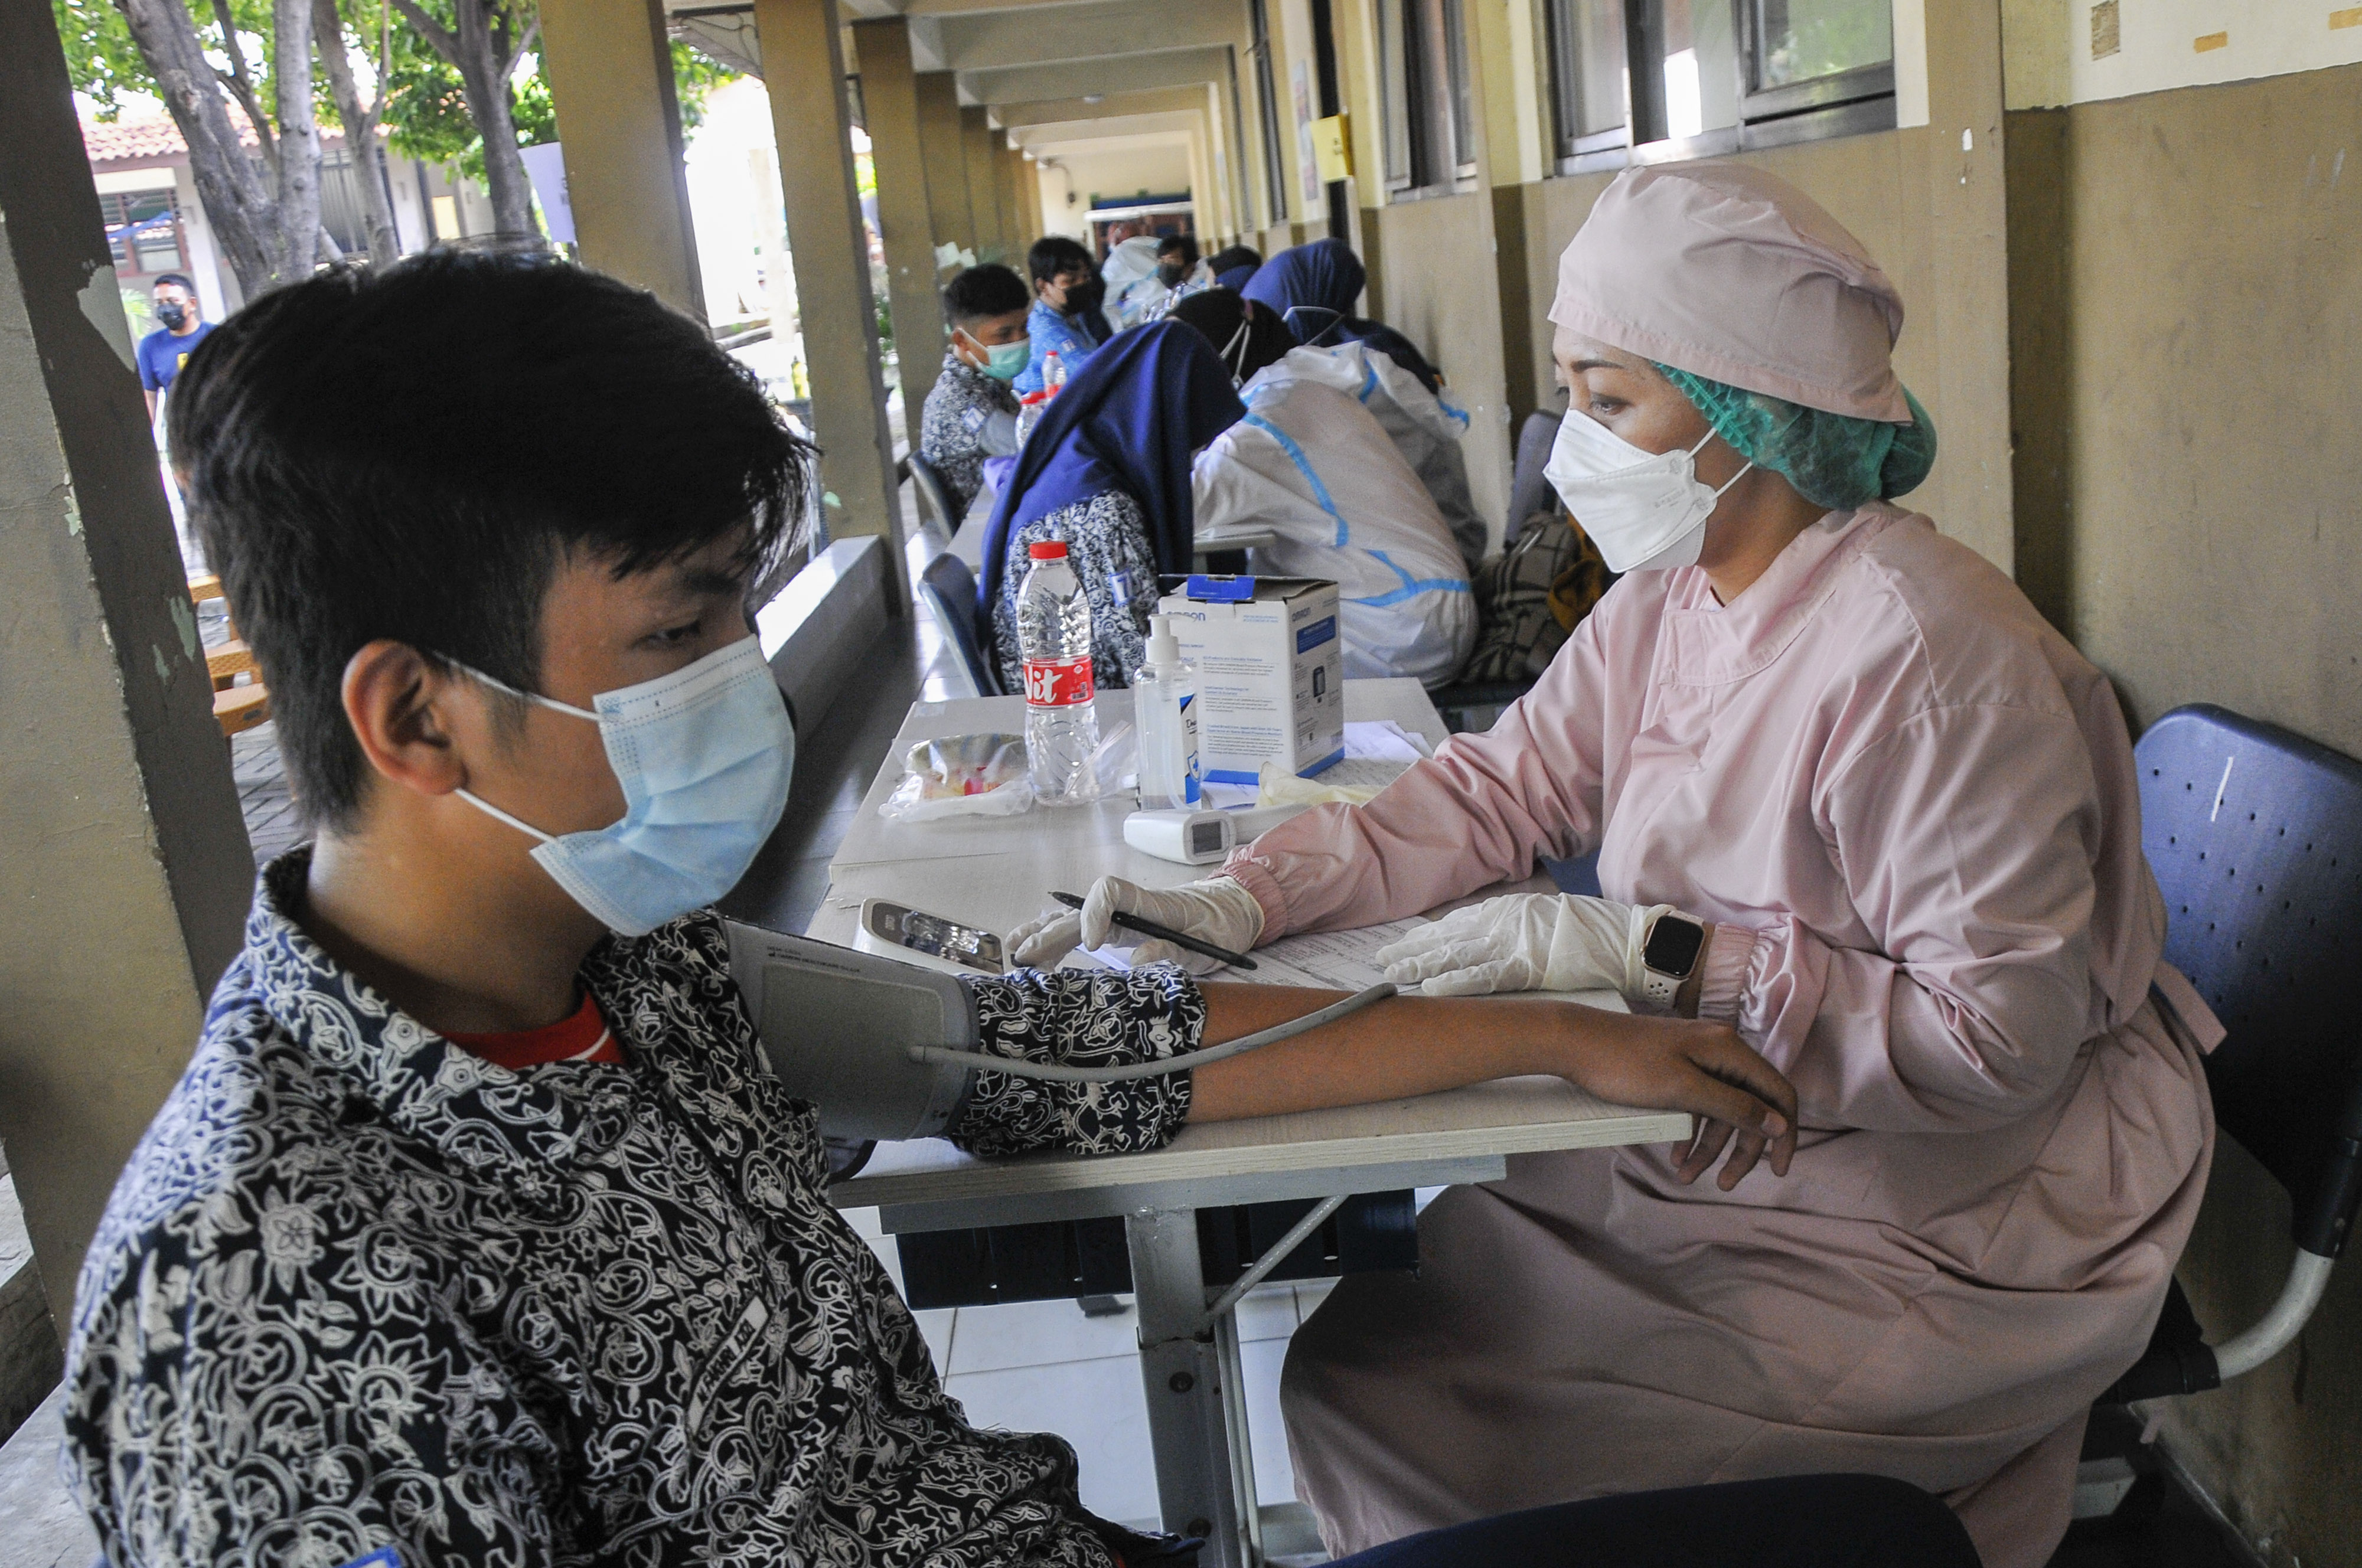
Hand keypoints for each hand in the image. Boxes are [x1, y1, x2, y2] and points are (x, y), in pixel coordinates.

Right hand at [1006, 876, 1265, 974]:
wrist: (1229, 912)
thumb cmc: (1219, 927)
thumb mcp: (1207, 945)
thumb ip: (1172, 951)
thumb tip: (1138, 960)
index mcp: (1152, 903)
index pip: (1111, 891)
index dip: (1095, 913)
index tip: (1092, 945)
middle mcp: (1128, 906)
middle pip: (1081, 911)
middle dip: (1053, 933)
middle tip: (1027, 959)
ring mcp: (1119, 916)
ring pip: (1073, 920)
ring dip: (1044, 934)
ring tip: (1016, 954)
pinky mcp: (1115, 928)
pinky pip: (1079, 929)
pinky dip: (1055, 939)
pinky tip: (1033, 953)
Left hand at [1376, 893, 1667, 997]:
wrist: (1629, 939)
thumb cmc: (1591, 933)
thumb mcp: (1544, 920)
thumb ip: (1513, 928)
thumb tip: (1483, 937)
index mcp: (1508, 910)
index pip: (1456, 924)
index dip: (1426, 936)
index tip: (1400, 945)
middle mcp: (1505, 921)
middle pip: (1449, 937)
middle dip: (1413, 950)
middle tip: (1380, 960)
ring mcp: (1516, 942)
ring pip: (1458, 955)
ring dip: (1423, 966)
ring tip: (1393, 974)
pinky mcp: (1530, 964)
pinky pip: (1486, 976)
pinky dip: (1457, 983)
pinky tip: (1431, 990)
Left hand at [1554, 1010, 1797, 1189]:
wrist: (1573, 1042)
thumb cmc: (1626, 1065)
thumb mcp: (1684, 1090)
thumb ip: (1734, 1107)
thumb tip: (1778, 1124)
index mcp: (1729, 1050)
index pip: (1778, 1093)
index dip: (1784, 1133)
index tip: (1779, 1170)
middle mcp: (1720, 1050)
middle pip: (1751, 1105)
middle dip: (1741, 1148)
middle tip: (1726, 1184)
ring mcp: (1697, 1057)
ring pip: (1720, 1109)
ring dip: (1710, 1146)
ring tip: (1686, 1176)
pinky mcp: (1676, 1066)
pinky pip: (1697, 1103)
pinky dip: (1691, 1131)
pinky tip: (1676, 1156)